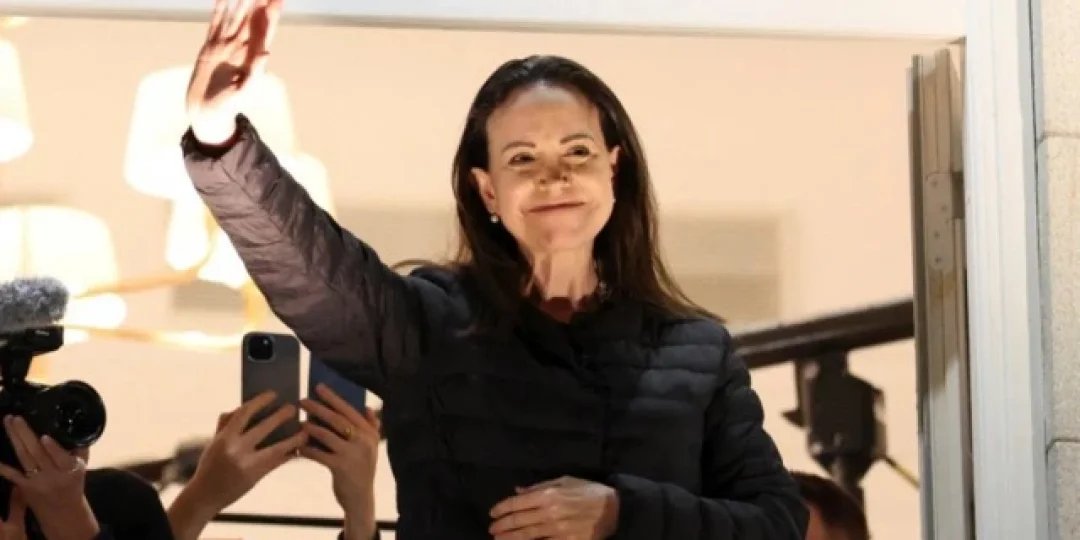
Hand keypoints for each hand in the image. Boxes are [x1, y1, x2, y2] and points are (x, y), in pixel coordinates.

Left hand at [0, 416, 98, 539]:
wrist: (63, 513)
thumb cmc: (73, 486)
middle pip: (37, 454)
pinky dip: (2, 466)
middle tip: (16, 418)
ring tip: (8, 422)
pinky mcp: (24, 487)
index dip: (53, 448)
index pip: (62, 458)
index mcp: (70, 470)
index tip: (44, 436)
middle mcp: (53, 476)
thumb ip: (80, 449)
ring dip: (15, 439)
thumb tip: (76, 426)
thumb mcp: (82, 468)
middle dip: (25, 434)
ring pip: (24, 458)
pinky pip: (12, 474)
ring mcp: (37, 482)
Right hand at [186, 391, 306, 513]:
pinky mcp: (256, 477)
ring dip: (294, 439)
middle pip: (264, 428)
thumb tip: (243, 406)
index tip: (273, 394)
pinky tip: (298, 448)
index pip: (244, 413)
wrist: (205, 497)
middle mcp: (236, 450)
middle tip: (293, 408)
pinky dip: (289, 454)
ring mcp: (248, 465)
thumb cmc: (209, 466)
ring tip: (305, 431)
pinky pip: (278, 463)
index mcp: (224, 439)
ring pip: (277, 448)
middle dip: (281, 417)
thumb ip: (226, 425)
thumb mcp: (213, 444)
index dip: (260, 402)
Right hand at [187, 0, 283, 143]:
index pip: (265, 31)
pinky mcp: (209, 47)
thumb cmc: (228, 107)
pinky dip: (219, 9)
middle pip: (252, 19)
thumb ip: (255, 72)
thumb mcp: (244, 92)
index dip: (272, 15)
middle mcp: (240, 49)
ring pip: (234, 17)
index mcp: (252, 58)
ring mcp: (224, 46)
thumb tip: (266, 52)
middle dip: (259, 2)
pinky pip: (215, 23)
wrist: (206, 113)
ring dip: (240, 1)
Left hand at [299, 385, 379, 525]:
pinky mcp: (340, 468)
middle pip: (338, 420)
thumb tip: (367, 407)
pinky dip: (307, 449)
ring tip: (299, 422)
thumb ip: (371, 427)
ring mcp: (352, 454)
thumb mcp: (371, 448)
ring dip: (311, 427)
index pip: (350, 410)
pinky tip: (298, 446)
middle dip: (318, 408)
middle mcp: (363, 441)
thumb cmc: (362, 470)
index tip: (319, 387)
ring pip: (327, 435)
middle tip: (302, 400)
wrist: (361, 498)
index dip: (334, 398)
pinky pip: (319, 454)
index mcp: (370, 433)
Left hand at [489, 476, 619, 539]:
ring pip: (527, 536)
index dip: (502, 508)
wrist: (614, 508)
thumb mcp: (565, 481)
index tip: (493, 513)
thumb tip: (518, 490)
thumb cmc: (588, 491)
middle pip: (519, 521)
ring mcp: (558, 530)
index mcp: (548, 494)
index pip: (518, 503)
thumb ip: (540, 486)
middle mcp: (550, 512)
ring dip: (510, 539)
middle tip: (492, 530)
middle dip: (502, 526)